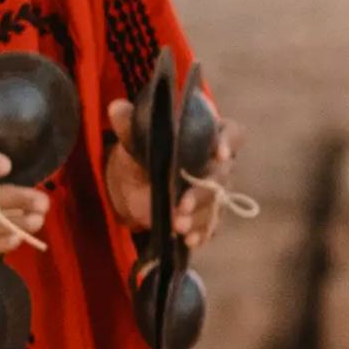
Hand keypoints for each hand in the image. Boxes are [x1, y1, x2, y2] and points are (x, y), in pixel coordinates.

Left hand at [104, 106, 234, 257]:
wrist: (134, 182)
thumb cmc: (143, 150)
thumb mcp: (134, 138)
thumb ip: (130, 125)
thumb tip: (116, 108)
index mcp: (210, 134)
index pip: (233, 134)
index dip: (229, 142)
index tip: (220, 153)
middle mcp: (218, 163)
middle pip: (222, 175)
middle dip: (203, 191)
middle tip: (182, 203)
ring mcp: (214, 191)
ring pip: (215, 204)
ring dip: (198, 217)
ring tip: (176, 225)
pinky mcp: (205, 215)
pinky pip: (209, 225)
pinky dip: (199, 233)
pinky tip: (187, 240)